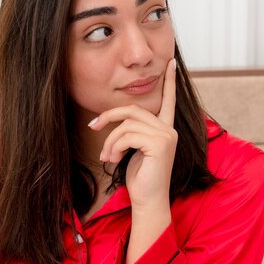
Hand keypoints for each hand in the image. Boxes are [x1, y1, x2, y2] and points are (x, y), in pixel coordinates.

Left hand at [89, 58, 176, 209]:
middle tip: (92, 126)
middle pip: (133, 110)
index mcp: (165, 129)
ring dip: (110, 140)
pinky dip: (114, 146)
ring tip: (106, 157)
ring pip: (127, 124)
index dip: (169, 82)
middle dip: (109, 116)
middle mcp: (169, 130)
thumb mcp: (133, 150)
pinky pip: (127, 135)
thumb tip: (115, 120)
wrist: (148, 201)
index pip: (168, 101)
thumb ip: (131, 132)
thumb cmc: (140, 178)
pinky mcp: (160, 144)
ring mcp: (166, 135)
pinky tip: (113, 160)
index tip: (171, 62)